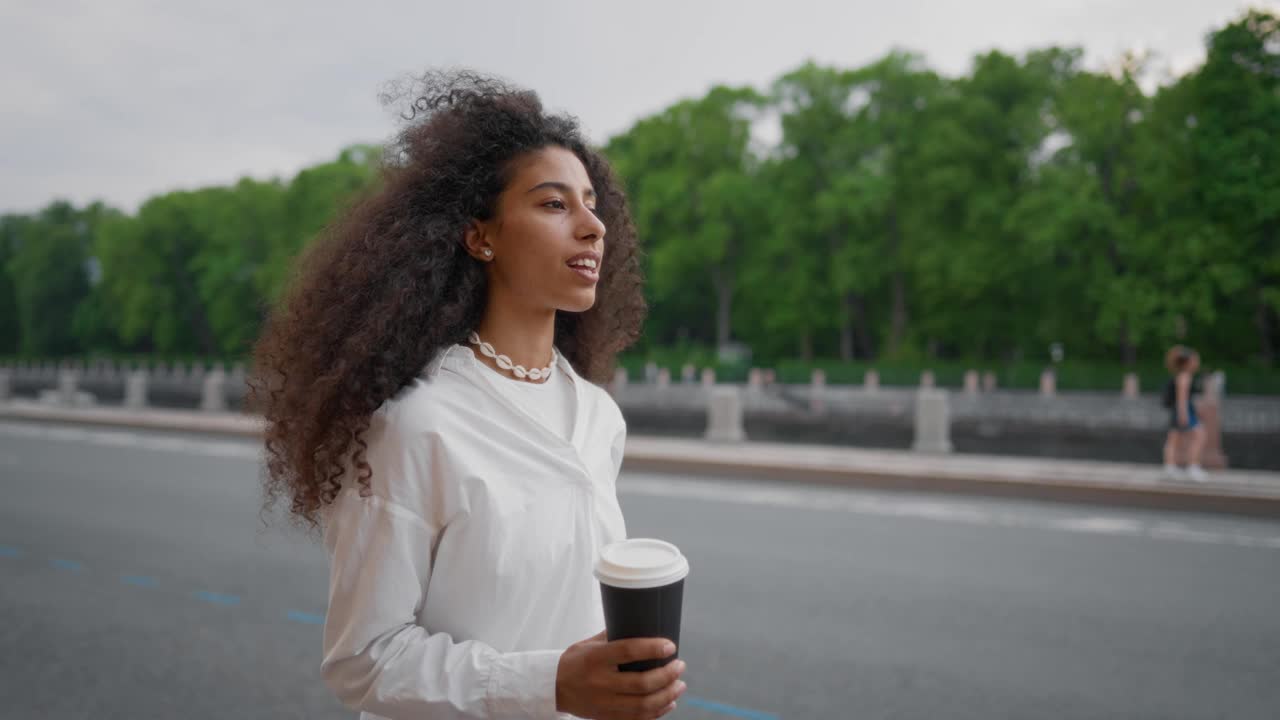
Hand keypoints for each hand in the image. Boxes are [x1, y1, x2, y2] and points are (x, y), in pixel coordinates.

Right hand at [556, 630, 686, 719]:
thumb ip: (614, 636)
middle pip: (641, 683)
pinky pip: (637, 719)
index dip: (652, 649)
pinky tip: (669, 703)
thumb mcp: (589, 644)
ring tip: (680, 685)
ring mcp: (604, 703)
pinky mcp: (606, 717)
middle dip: (667, 675)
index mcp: (596, 658)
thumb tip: (642, 623)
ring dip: (667, 695)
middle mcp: (600, 682)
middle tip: (680, 666)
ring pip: (643, 705)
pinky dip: (657, 712)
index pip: (628, 652)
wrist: (553, 688)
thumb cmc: (574, 661)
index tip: (670, 646)